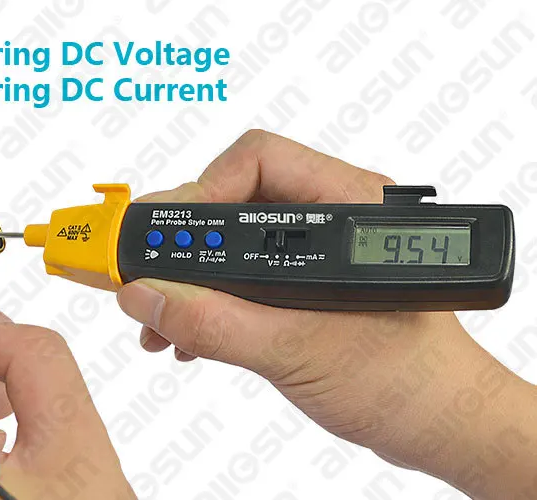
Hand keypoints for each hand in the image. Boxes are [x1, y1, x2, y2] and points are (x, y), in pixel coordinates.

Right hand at [116, 130, 536, 498]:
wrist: (438, 423)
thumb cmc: (406, 381)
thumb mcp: (297, 351)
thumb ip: (214, 323)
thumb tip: (147, 297)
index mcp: (348, 205)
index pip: (257, 159)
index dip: (200, 192)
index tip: (160, 239)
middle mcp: (331, 216)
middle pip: (235, 195)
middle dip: (184, 241)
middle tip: (144, 273)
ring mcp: (317, 252)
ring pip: (233, 238)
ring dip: (190, 276)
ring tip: (159, 319)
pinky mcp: (304, 284)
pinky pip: (243, 273)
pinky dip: (209, 299)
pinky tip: (188, 334)